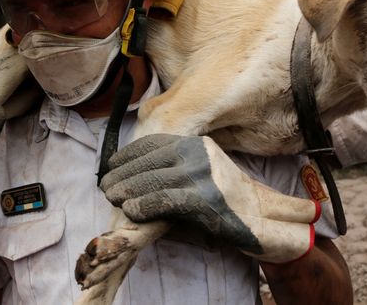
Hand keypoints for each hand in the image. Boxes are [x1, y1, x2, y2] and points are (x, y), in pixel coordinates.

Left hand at [100, 134, 320, 262]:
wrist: (261, 222)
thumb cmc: (225, 200)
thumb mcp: (201, 172)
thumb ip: (173, 167)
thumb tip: (131, 171)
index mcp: (198, 144)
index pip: (154, 144)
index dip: (128, 155)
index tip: (111, 165)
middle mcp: (200, 154)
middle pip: (149, 161)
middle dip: (122, 174)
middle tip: (106, 186)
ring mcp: (203, 176)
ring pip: (152, 180)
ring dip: (127, 190)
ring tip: (112, 198)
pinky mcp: (204, 199)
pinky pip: (164, 200)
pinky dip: (143, 205)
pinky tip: (131, 210)